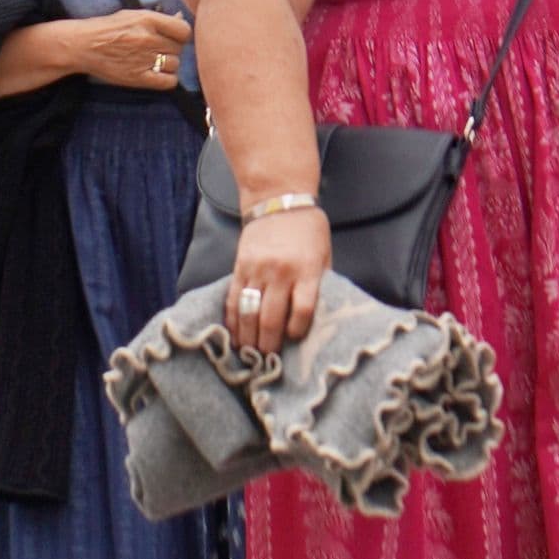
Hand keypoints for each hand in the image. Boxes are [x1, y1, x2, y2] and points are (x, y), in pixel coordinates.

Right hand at [70, 5, 192, 87]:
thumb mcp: (131, 15)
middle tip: (159, 48)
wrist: (83, 45)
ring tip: (155, 60)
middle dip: (172, 48)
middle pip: (179, 48)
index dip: (181, 33)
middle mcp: (148, 39)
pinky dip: (167, 78)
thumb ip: (157, 19)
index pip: (183, 30)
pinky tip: (158, 73)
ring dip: (168, 63)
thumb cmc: (106, 27)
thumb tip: (179, 20)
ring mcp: (144, 59)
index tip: (174, 36)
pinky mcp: (139, 78)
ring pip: (175, 64)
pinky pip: (169, 82)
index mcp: (147, 19)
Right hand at [226, 201, 329, 353]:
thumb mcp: (325, 254)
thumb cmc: (309, 230)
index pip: (303, 309)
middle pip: (272, 316)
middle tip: (267, 361)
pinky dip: (232, 319)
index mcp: (306, 269)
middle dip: (269, 344)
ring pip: (249, 311)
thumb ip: (321, 285)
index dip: (298, 331)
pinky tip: (234, 334)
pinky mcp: (240, 265)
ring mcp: (257, 268)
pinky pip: (233, 297)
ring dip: (248, 337)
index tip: (294, 341)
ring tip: (249, 354)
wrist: (278, 196)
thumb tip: (320, 320)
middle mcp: (280, 271)